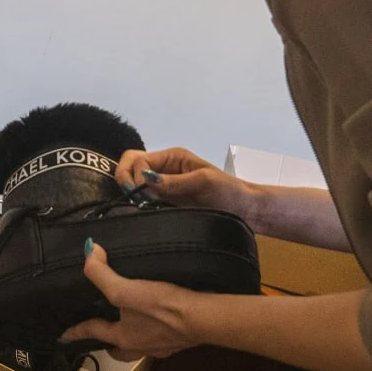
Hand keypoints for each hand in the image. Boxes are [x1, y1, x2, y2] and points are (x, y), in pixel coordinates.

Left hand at [60, 243, 204, 360]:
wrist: (203, 319)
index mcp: (124, 337)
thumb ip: (103, 274)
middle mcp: (141, 346)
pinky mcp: (179, 341)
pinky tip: (160, 320)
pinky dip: (155, 332)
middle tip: (104, 333)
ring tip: (132, 323)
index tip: (63, 336)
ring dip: (132, 338)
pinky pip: (160, 340)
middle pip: (119, 350)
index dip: (77, 331)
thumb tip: (90, 253)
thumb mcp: (126, 289)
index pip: (94, 332)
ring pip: (139, 347)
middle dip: (109, 343)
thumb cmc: (162, 307)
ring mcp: (162, 347)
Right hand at [116, 147, 251, 215]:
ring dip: (130, 191)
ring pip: (133, 182)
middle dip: (125, 178)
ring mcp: (163, 187)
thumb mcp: (204, 182)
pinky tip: (139, 211)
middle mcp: (164, 170)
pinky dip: (136, 203)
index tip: (139, 191)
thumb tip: (145, 179)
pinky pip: (143, 199)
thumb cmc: (230, 192)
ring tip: (136, 205)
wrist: (246, 212)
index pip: (139, 159)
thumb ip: (174, 182)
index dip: (134, 173)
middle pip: (131, 165)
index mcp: (173, 158)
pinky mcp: (164, 204)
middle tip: (132, 197)